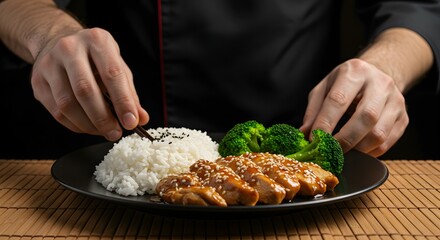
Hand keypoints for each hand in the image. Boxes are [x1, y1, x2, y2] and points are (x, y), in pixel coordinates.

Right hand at [30, 28, 148, 140]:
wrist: (57, 42)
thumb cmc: (95, 58)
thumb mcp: (117, 66)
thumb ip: (129, 92)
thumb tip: (140, 118)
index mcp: (97, 40)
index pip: (112, 74)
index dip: (123, 101)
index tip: (131, 122)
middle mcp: (70, 48)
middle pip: (85, 90)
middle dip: (103, 118)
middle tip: (115, 133)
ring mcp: (49, 64)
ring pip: (67, 104)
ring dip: (88, 125)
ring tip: (103, 132)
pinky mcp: (37, 81)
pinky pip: (56, 111)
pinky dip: (74, 125)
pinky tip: (87, 127)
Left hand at [300, 58, 408, 156]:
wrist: (377, 75)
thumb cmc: (345, 84)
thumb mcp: (324, 88)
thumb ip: (313, 110)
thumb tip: (304, 134)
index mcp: (355, 72)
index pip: (338, 99)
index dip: (325, 122)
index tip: (314, 139)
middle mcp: (379, 83)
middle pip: (365, 118)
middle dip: (344, 140)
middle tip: (329, 152)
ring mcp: (396, 100)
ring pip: (378, 133)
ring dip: (357, 149)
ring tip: (342, 153)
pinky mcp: (404, 117)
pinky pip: (387, 142)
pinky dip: (370, 152)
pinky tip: (357, 150)